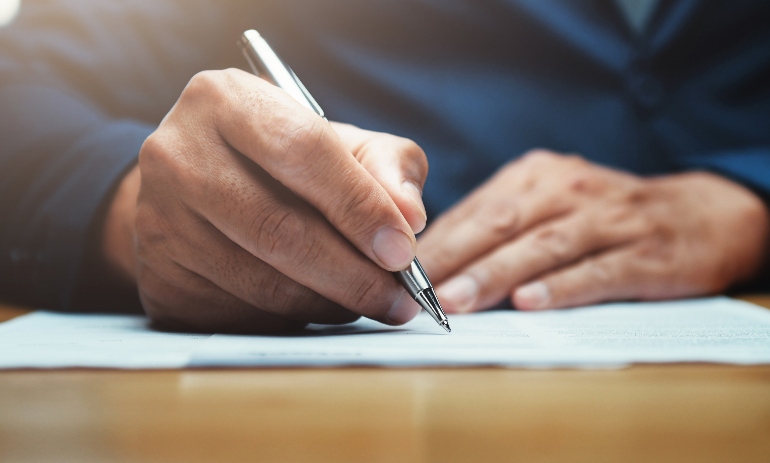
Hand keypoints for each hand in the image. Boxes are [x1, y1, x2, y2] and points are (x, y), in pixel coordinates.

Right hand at [101, 69, 428, 332]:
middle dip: (354, 274)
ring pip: (262, 283)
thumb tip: (409, 218)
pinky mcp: (158, 276)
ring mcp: (157, 220)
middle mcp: (176, 154)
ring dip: (330, 303)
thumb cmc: (282, 162)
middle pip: (279, 229)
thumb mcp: (339, 142)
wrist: (198, 187)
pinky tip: (320, 306)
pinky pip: (241, 313)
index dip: (359, 206)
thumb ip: (386, 166)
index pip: (302, 150)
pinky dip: (294, 319)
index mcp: (225, 99)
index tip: (403, 251)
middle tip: (400, 300)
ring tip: (370, 303)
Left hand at [418, 150, 768, 312]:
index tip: (397, 270)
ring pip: (542, 246)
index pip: (477, 210)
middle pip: (502, 224)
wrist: (701, 215)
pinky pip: (597, 270)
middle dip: (454, 258)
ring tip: (456, 301)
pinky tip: (530, 303)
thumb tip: (434, 261)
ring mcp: (609, 218)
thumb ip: (500, 226)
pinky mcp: (645, 252)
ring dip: (495, 274)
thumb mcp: (551, 204)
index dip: (437, 243)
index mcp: (537, 176)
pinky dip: (562, 286)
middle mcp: (568, 189)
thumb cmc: (604, 217)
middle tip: (413, 289)